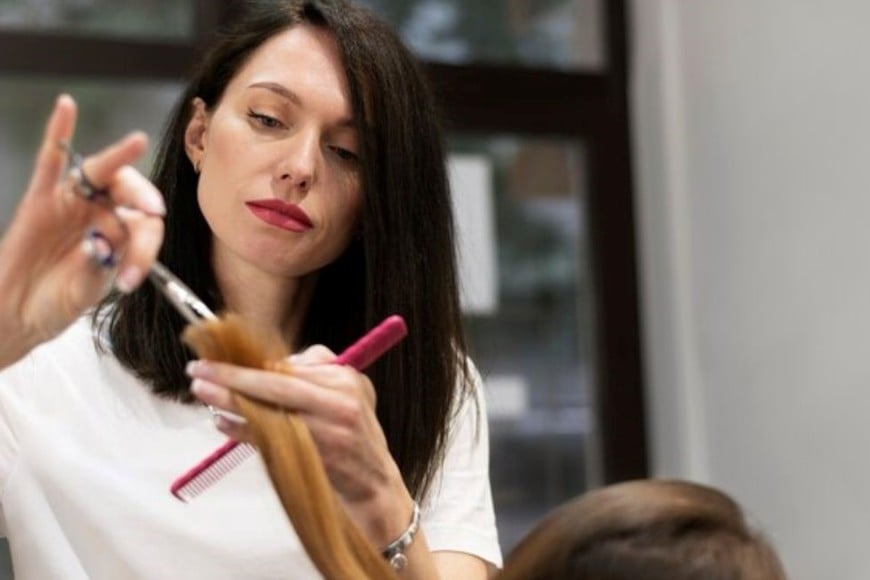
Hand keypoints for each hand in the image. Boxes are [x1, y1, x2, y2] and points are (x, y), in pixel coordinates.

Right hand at [0, 95, 164, 365]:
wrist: (19, 314)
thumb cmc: (58, 302)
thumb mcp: (87, 291)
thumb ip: (97, 266)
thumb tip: (100, 240)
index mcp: (122, 234)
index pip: (145, 227)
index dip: (146, 248)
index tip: (131, 277)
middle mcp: (101, 213)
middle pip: (129, 192)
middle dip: (144, 199)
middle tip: (151, 211)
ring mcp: (71, 203)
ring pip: (98, 172)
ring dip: (118, 156)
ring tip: (137, 142)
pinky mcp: (39, 200)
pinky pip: (49, 161)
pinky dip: (57, 133)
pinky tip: (66, 106)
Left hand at [188, 346, 415, 544]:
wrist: (373, 483)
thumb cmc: (352, 432)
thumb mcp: (349, 392)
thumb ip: (316, 370)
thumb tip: (271, 359)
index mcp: (345, 379)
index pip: (291, 366)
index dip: (251, 362)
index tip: (219, 356)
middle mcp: (339, 402)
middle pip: (277, 385)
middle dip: (234, 376)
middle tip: (199, 370)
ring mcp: (327, 432)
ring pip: (269, 412)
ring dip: (231, 402)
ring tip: (204, 392)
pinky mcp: (315, 457)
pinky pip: (270, 440)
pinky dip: (243, 430)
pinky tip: (223, 422)